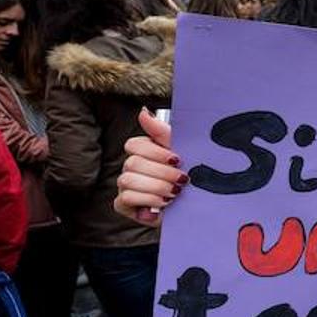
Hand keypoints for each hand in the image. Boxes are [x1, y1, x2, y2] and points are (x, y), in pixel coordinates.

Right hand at [114, 109, 183, 224]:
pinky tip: (164, 203)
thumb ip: (162, 132)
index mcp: (142, 151)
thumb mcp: (181, 151)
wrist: (193, 205)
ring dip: (156, 187)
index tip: (177, 160)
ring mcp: (124, 185)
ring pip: (128, 180)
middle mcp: (130, 166)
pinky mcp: (123, 204)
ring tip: (175, 192)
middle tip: (182, 180)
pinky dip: (148, 200)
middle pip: (132, 163)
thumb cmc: (186, 176)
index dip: (156, 152)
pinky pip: (126, 198)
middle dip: (161, 173)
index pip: (134, 145)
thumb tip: (143, 111)